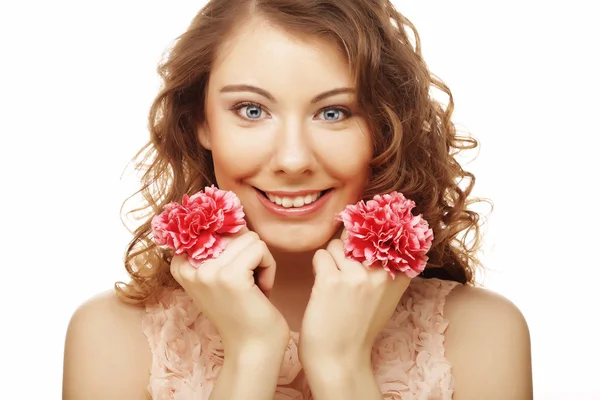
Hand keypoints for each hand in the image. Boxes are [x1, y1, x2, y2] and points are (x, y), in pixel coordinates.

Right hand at [170, 226, 289, 356]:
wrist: (253, 351)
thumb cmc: (243, 313)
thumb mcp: (220, 277)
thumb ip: (217, 250)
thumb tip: (231, 213)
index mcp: (181, 266)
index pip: (211, 226)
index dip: (232, 243)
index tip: (235, 271)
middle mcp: (189, 268)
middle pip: (234, 232)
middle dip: (250, 256)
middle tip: (248, 286)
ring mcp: (207, 272)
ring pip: (250, 238)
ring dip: (261, 262)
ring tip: (254, 289)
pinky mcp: (230, 276)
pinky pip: (260, 249)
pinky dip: (269, 268)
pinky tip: (262, 292)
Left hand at [299, 236, 410, 369]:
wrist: (341, 361)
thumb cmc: (359, 329)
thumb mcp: (384, 297)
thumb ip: (383, 270)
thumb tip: (372, 238)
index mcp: (399, 275)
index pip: (384, 235)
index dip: (369, 236)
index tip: (362, 243)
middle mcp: (381, 272)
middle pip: (357, 238)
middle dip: (346, 252)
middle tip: (343, 276)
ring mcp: (356, 276)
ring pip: (335, 245)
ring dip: (330, 260)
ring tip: (333, 284)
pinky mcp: (331, 280)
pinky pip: (320, 255)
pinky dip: (317, 269)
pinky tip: (322, 288)